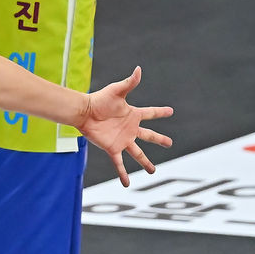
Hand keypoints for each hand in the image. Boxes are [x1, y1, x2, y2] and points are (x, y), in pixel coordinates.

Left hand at [77, 66, 173, 186]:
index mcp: (133, 115)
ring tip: (153, 171)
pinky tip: (127, 184)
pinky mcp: (112, 148)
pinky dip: (123, 173)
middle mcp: (130, 129)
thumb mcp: (117, 91)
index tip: (171, 111)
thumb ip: (130, 83)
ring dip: (145, 162)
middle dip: (159, 139)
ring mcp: (122, 140)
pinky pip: (119, 163)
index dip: (160, 112)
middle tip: (169, 143)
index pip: (151, 113)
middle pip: (149, 136)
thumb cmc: (99, 100)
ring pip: (138, 153)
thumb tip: (139, 69)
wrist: (83, 112)